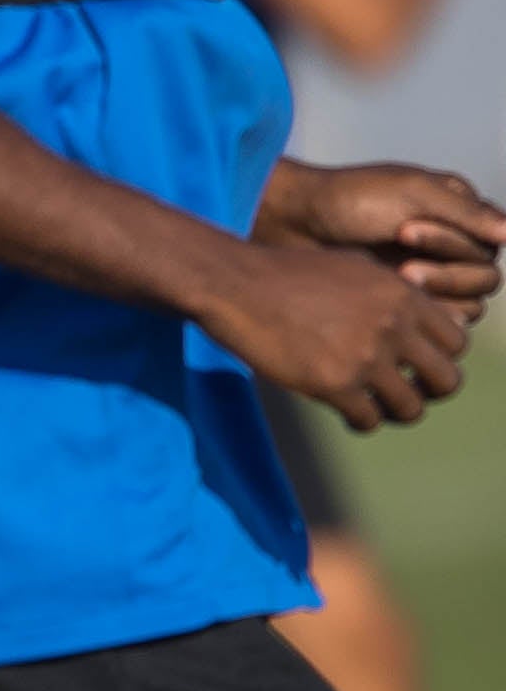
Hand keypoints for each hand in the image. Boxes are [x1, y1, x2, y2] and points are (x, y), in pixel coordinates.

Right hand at [212, 234, 476, 429]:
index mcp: (404, 296)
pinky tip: (346, 412)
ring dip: (395, 412)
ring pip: (410, 408)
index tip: (416, 363)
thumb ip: (390, 295)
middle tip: (405, 393)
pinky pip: (368, 420)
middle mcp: (394, 327)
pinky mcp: (334, 384)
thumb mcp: (354, 269)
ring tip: (374, 407)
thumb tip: (410, 319)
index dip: (439, 357)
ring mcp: (366, 358)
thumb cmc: (286, 274)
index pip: (456, 342)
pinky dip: (361, 422)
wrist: (235, 283)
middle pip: (446, 380)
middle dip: (429, 392)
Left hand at [273, 157, 505, 304]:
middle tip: (402, 267)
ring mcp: (433, 278)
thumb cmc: (350, 200)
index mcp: (462, 215)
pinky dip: (424, 318)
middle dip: (446, 273)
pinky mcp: (409, 306)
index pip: (490, 243)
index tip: (404, 229)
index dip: (454, 243)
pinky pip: (439, 323)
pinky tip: (393, 311)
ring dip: (437, 296)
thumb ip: (465, 213)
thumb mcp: (411, 192)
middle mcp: (454, 248)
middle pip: (484, 278)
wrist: (295, 224)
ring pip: (469, 304)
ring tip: (395, 282)